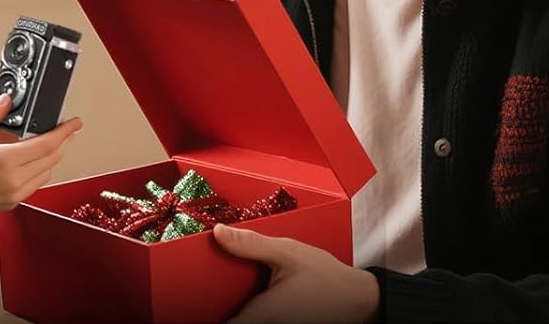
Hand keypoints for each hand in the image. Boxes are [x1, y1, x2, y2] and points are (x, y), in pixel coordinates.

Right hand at [0, 92, 82, 225]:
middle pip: (52, 159)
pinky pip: (34, 184)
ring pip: (46, 173)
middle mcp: (14, 180)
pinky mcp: (9, 203)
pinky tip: (32, 160)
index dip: (65, 131)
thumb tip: (4, 100)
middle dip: (63, 142)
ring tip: (50, 142)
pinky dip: (40, 170)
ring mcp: (13, 194)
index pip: (47, 143)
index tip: (74, 122)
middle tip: (67, 128)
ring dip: (52, 157)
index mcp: (4, 161)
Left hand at [212, 223, 378, 322]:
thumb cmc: (326, 278)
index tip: (190, 296)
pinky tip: (246, 288)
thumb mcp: (288, 253)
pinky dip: (245, 307)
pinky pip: (253, 318)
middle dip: (214, 303)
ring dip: (231, 304)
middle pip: (228, 319)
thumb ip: (252, 244)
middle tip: (206, 282)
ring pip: (242, 319)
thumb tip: (218, 233)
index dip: (201, 312)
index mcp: (261, 315)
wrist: (359, 298)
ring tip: (226, 282)